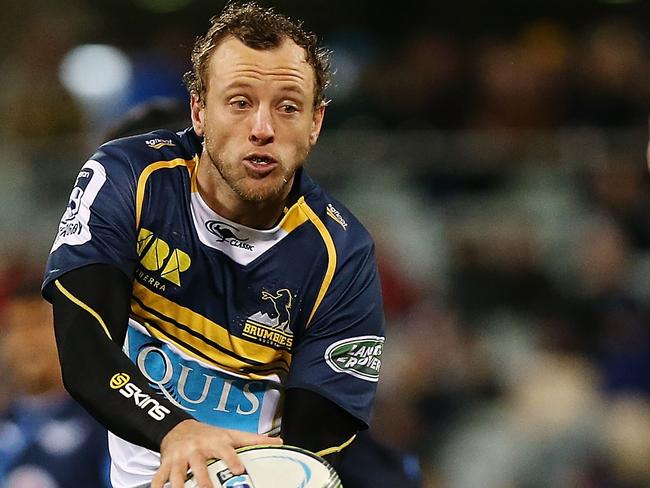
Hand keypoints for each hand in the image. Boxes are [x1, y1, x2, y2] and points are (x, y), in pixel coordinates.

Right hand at [151, 419, 282, 487]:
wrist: (178, 428)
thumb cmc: (210, 435)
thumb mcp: (231, 434)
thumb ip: (254, 440)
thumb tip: (280, 442)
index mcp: (215, 442)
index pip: (225, 450)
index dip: (232, 459)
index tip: (239, 469)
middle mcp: (196, 449)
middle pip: (199, 465)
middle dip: (202, 479)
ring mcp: (180, 458)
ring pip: (178, 474)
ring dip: (179, 485)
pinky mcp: (166, 464)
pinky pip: (159, 478)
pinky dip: (157, 487)